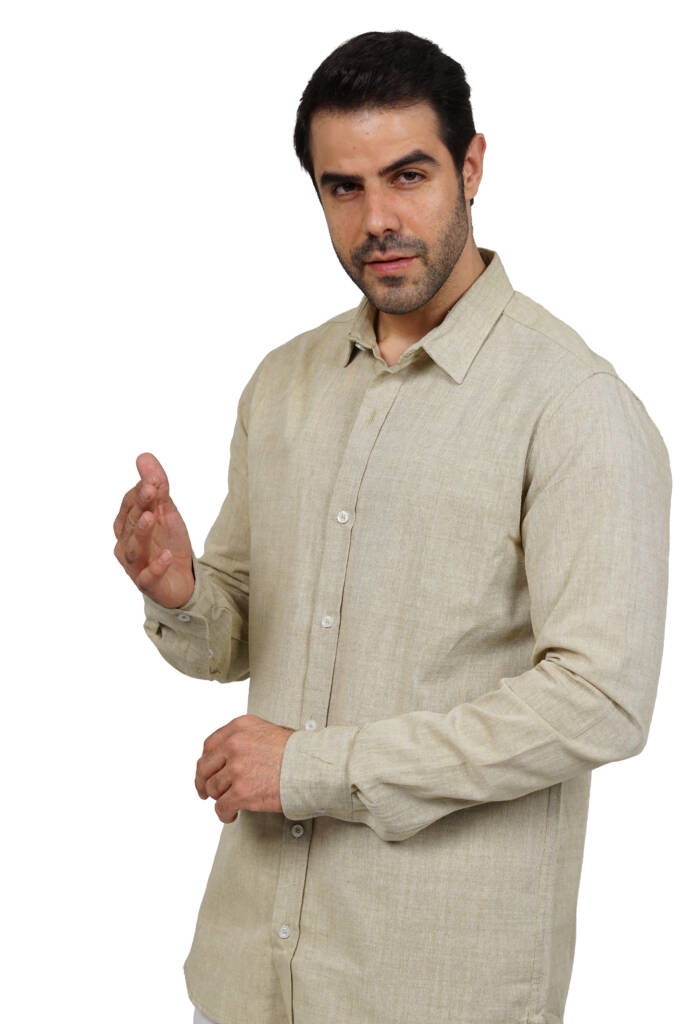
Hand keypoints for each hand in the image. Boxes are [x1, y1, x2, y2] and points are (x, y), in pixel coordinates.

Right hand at [113, 452, 194, 607]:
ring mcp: (135, 565)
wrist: (182, 580)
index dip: (141, 491)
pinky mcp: (147, 584)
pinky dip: (156, 566)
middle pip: (131, 523)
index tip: (154, 479)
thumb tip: (144, 456)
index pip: (130, 504)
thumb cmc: (167, 543)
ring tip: (152, 517)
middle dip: (140, 505)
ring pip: (133, 548)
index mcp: (127, 525)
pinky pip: (148, 576)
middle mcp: (125, 544)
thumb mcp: (167, 512)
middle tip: (152, 489)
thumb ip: (157, 486)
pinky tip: (167, 556)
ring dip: (141, 532)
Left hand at [195, 714, 295, 822]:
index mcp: (239, 727)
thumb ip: (246, 739)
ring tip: (229, 804)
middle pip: (204, 767)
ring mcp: (237, 769)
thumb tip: (232, 756)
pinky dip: (224, 814)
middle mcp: (234, 745)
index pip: (209, 745)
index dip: (206, 762)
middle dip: (203, 782)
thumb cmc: (298, 751)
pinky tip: (231, 815)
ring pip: (213, 788)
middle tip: (206, 792)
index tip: (206, 771)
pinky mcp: (242, 792)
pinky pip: (222, 807)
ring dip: (219, 799)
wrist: (313, 766)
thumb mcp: (268, 731)